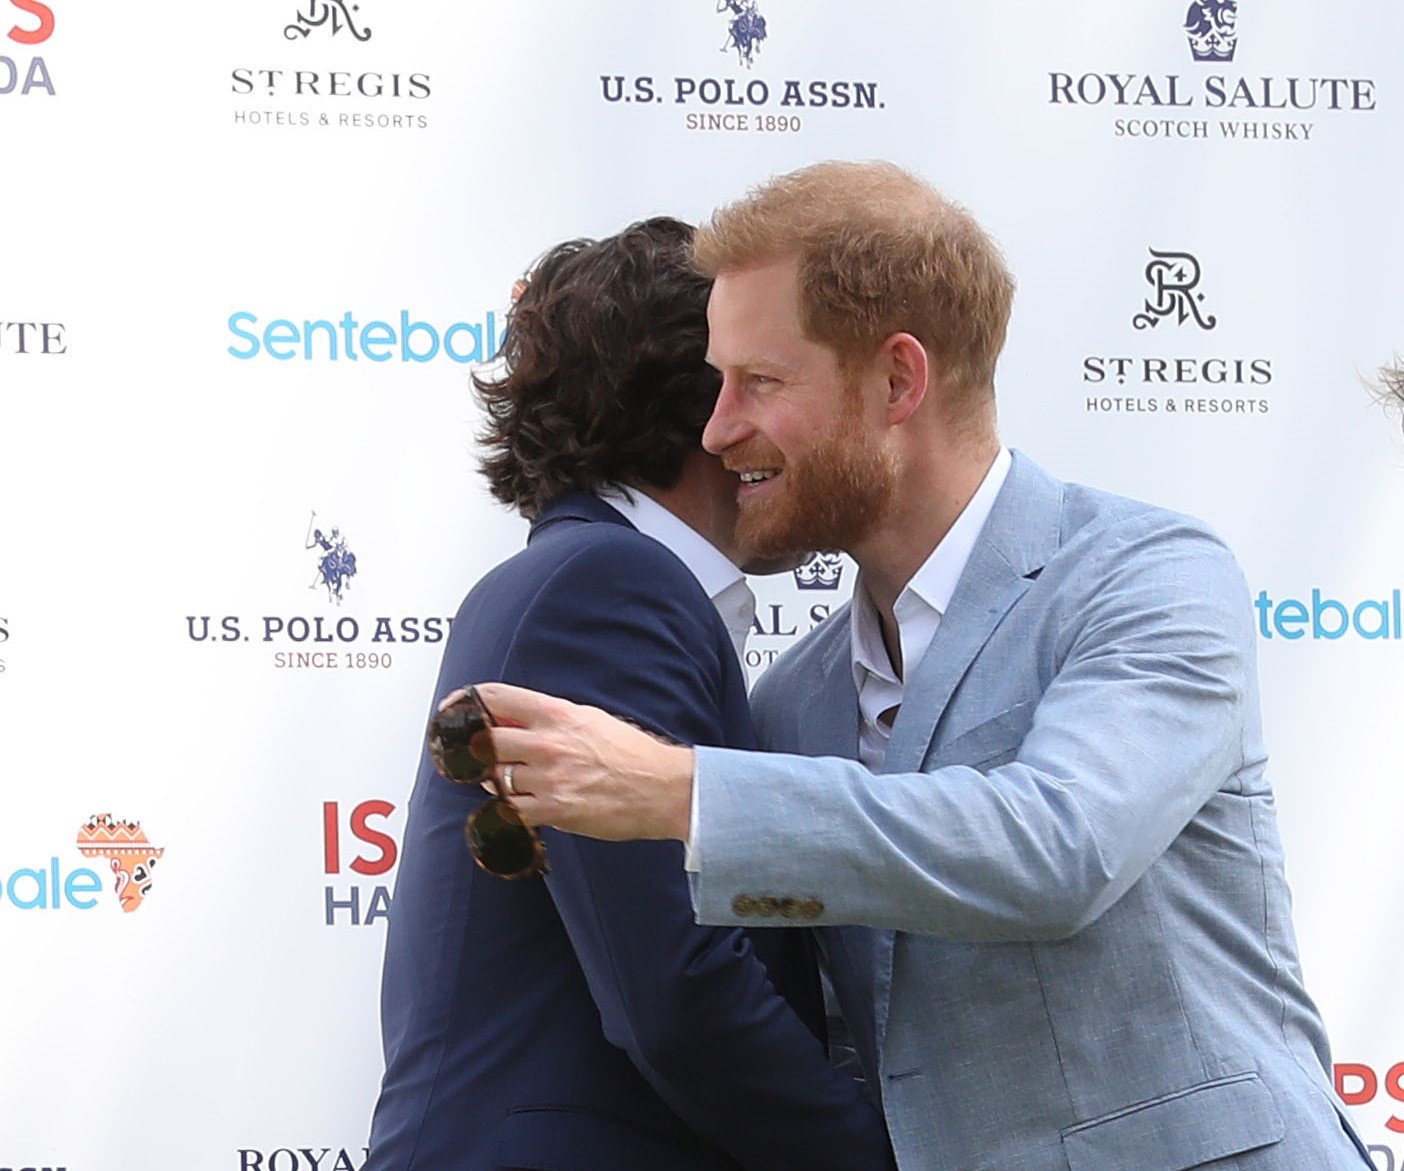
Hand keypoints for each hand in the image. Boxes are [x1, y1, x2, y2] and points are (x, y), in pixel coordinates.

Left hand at [460, 682, 695, 841]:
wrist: (663, 788)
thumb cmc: (632, 753)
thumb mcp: (590, 719)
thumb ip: (549, 718)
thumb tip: (510, 718)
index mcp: (558, 714)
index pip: (496, 698)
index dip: (465, 701)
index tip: (451, 709)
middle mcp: (549, 743)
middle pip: (485, 741)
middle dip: (476, 749)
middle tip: (476, 754)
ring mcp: (549, 778)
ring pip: (494, 778)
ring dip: (494, 781)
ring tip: (508, 780)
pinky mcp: (554, 810)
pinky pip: (510, 811)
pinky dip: (506, 811)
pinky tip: (514, 808)